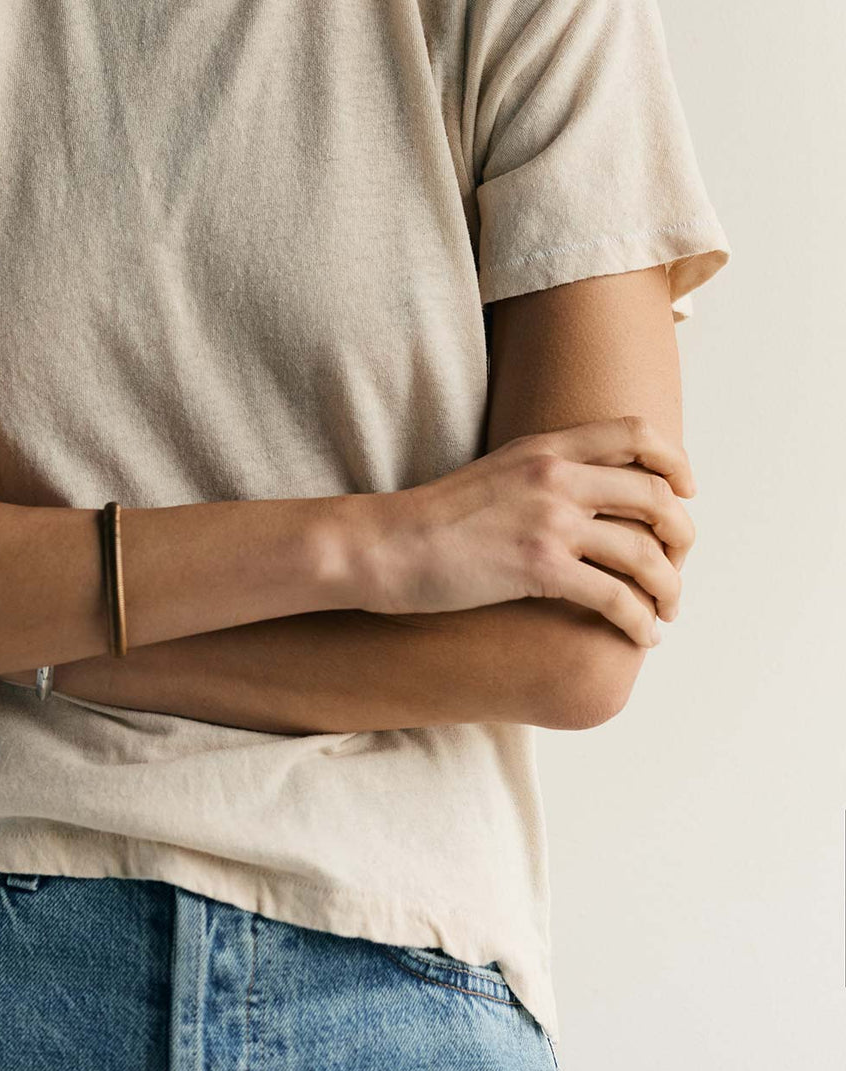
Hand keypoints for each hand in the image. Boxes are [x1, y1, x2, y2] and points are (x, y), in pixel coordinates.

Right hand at [361, 415, 696, 648]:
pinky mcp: (538, 568)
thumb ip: (546, 473)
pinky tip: (642, 635)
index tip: (685, 490)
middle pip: (655, 496)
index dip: (674, 461)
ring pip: (645, 553)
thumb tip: (591, 497)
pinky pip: (616, 597)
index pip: (635, 435)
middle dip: (682, 534)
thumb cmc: (436, 518)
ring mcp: (548, 521)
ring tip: (666, 612)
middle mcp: (555, 476)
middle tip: (679, 562)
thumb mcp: (498, 472)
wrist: (385, 544)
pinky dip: (640, 621)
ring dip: (669, 587)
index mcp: (546, 447)